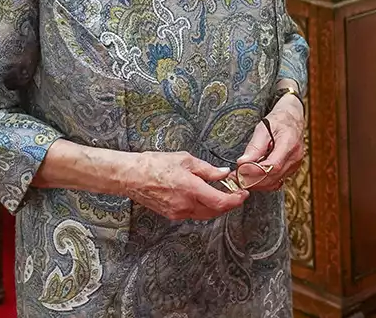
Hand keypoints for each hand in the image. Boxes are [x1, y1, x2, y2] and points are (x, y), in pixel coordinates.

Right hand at [122, 151, 248, 220]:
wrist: (131, 176)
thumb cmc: (155, 165)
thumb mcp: (186, 160)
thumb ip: (207, 169)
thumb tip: (223, 173)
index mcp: (191, 190)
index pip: (221, 202)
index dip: (236, 200)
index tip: (243, 194)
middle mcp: (185, 205)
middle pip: (215, 212)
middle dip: (229, 204)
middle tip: (236, 193)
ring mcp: (177, 212)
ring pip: (205, 215)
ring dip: (216, 207)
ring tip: (222, 193)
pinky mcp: (171, 215)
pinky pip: (193, 214)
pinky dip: (203, 207)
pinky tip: (204, 197)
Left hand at [236, 95, 305, 191]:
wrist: (292, 119)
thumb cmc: (278, 121)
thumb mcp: (263, 128)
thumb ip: (254, 147)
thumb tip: (242, 163)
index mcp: (289, 144)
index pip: (273, 166)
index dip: (255, 172)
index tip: (239, 171)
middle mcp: (294, 157)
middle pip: (272, 177)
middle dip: (251, 180)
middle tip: (235, 177)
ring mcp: (294, 165)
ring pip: (273, 183)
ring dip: (255, 183)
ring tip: (241, 177)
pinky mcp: (291, 170)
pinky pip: (276, 182)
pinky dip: (263, 182)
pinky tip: (253, 177)